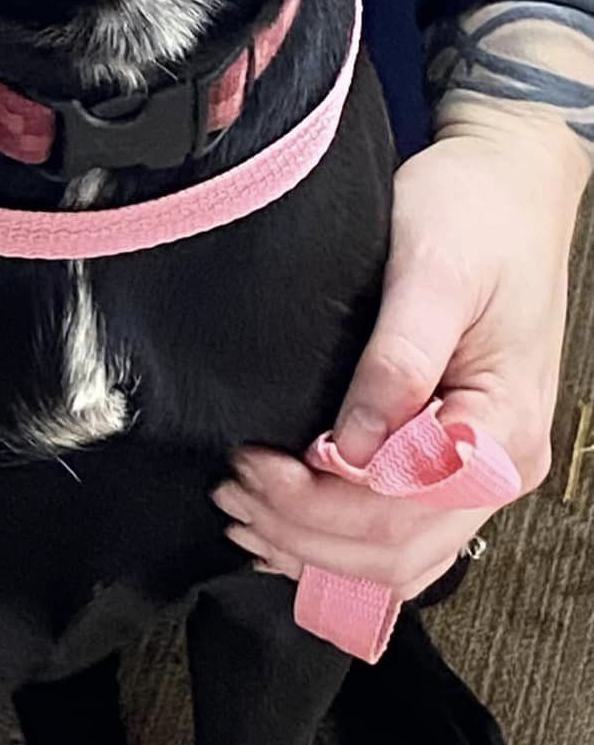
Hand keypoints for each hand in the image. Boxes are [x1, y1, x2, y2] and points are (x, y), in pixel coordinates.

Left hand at [214, 108, 588, 598]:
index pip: (401, 512)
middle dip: (302, 532)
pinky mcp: (453, 459)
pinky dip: (335, 543)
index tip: (254, 462)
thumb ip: (397, 365)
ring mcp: (478, 469)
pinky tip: (282, 523)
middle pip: (393, 551)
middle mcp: (500, 463)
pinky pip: (397, 535)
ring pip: (393, 559)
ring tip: (244, 505)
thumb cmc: (479, 214)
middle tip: (235, 487)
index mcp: (502, 426)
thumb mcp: (432, 271)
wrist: (509, 186)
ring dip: (312, 545)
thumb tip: (352, 450)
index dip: (315, 505)